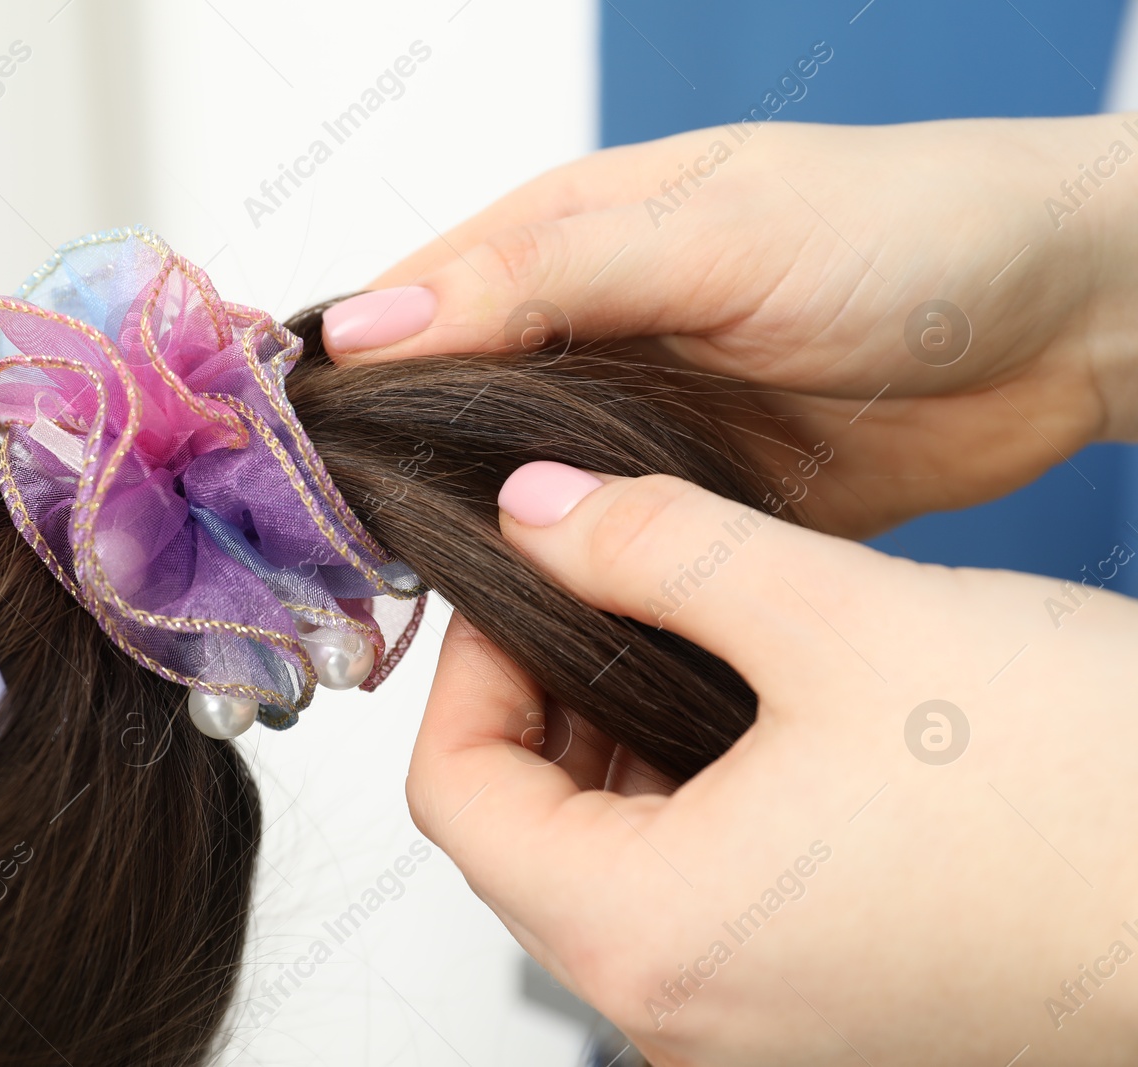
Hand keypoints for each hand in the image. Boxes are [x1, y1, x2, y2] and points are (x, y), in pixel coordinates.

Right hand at [325, 116, 1137, 538]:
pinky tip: (518, 629)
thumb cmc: (912, 230)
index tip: (279, 458)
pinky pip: (595, 549)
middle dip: (386, 478)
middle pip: (442, 411)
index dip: (340, 377)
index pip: (411, 304)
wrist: (1066, 323)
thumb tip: (373, 324)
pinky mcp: (689, 504)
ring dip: (465, 542)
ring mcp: (634, 425)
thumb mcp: (713, 232)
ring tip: (407, 613)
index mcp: (568, 239)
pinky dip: (553, 583)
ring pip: (510, 490)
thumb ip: (543, 276)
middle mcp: (585, 332)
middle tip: (328, 563)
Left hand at [407, 463, 1137, 1064]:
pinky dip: (690, 811)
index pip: (456, 794)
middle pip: (523, 839)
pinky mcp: (823, 1019)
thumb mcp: (842, 619)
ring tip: (678, 647)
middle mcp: (685, 1017)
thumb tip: (537, 510)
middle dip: (544, 704)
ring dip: (616, 753)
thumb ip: (655, 549)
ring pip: (608, 873)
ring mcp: (755, 1033)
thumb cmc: (1091, 800)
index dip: (468, 668)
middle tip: (595, 599)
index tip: (518, 587)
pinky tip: (750, 725)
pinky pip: (695, 909)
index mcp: (652, 936)